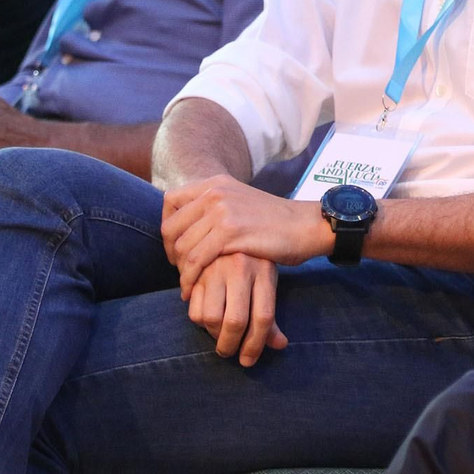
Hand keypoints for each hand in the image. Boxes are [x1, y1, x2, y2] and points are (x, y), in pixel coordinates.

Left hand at [161, 175, 332, 293]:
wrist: (305, 225)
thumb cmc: (275, 221)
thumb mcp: (240, 202)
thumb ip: (216, 206)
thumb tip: (189, 224)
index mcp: (215, 183)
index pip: (170, 201)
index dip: (169, 228)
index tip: (178, 247)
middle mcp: (215, 192)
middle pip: (172, 227)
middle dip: (171, 254)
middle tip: (182, 270)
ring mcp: (222, 211)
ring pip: (182, 247)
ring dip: (181, 271)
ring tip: (188, 284)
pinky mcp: (230, 232)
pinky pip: (196, 260)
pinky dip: (189, 279)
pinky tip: (192, 290)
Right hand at [186, 252, 288, 366]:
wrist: (231, 227)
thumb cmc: (254, 262)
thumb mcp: (267, 282)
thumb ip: (270, 316)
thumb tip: (279, 345)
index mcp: (264, 272)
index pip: (263, 317)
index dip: (256, 345)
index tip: (248, 360)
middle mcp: (241, 269)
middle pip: (235, 321)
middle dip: (230, 345)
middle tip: (229, 352)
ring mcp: (217, 268)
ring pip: (211, 317)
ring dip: (213, 335)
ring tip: (218, 335)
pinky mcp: (196, 271)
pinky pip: (194, 309)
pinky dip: (200, 322)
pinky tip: (207, 319)